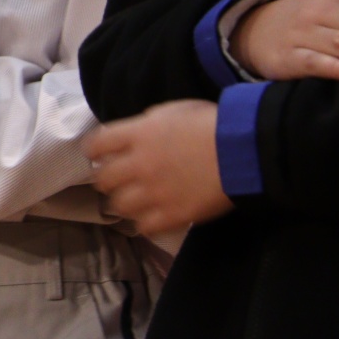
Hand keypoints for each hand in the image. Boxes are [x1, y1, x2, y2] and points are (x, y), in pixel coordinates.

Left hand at [87, 100, 230, 234]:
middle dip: (107, 179)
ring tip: (134, 201)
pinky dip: (145, 223)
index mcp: (137, 134)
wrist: (243, 150)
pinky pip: (144, 227)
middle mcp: (138, 164)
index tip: (99, 156)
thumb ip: (146, 125)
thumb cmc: (211, 123)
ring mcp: (154, 192)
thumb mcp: (172, 111)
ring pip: (118, 206)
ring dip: (124, 202)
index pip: (95, 145)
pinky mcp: (172, 215)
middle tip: (117, 180)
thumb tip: (132, 137)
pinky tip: (152, 217)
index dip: (95, 152)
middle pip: (102, 179)